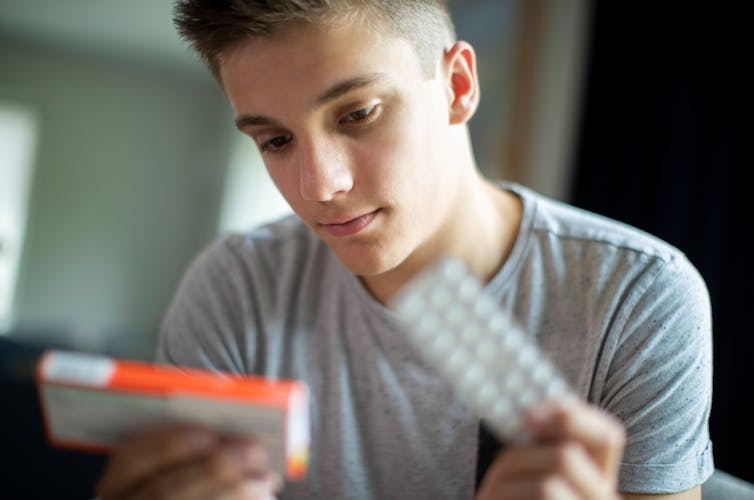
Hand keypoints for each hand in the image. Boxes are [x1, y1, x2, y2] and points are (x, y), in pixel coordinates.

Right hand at [96, 426, 281, 499]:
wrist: (190, 494)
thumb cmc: (184, 477)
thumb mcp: (174, 461)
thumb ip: (191, 443)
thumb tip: (228, 427)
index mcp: (118, 485)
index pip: (130, 460)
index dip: (168, 444)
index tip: (208, 433)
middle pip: (163, 492)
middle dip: (213, 469)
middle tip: (253, 450)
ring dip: (233, 493)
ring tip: (265, 479)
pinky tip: (262, 496)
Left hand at [475, 400, 625, 499]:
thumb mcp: (534, 476)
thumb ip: (540, 452)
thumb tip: (530, 412)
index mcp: (599, 484)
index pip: (607, 435)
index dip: (571, 415)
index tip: (528, 413)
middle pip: (567, 456)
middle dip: (517, 458)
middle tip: (494, 478)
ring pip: (547, 486)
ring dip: (503, 487)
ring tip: (489, 499)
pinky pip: (536, 499)